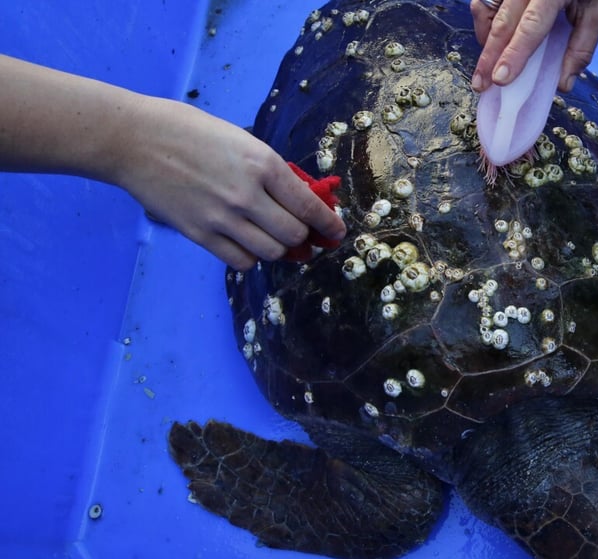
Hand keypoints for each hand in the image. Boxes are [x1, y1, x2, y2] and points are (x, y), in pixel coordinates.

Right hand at [112, 97, 346, 269]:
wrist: (134, 139)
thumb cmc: (189, 131)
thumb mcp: (242, 140)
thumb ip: (272, 171)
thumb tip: (302, 198)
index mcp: (263, 164)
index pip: (310, 207)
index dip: (329, 225)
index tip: (336, 232)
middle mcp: (247, 195)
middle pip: (294, 235)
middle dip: (304, 237)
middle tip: (302, 234)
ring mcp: (222, 218)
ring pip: (271, 252)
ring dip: (279, 248)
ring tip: (273, 238)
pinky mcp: (200, 234)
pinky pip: (241, 261)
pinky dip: (251, 257)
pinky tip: (247, 245)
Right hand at [470, 0, 597, 92]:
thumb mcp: (597, 12)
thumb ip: (582, 47)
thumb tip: (564, 83)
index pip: (531, 26)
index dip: (514, 54)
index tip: (500, 79)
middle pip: (502, 22)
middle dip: (489, 56)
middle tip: (480, 84)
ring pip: (487, 10)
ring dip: (485, 41)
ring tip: (487, 67)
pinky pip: (485, 2)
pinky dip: (485, 24)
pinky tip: (492, 41)